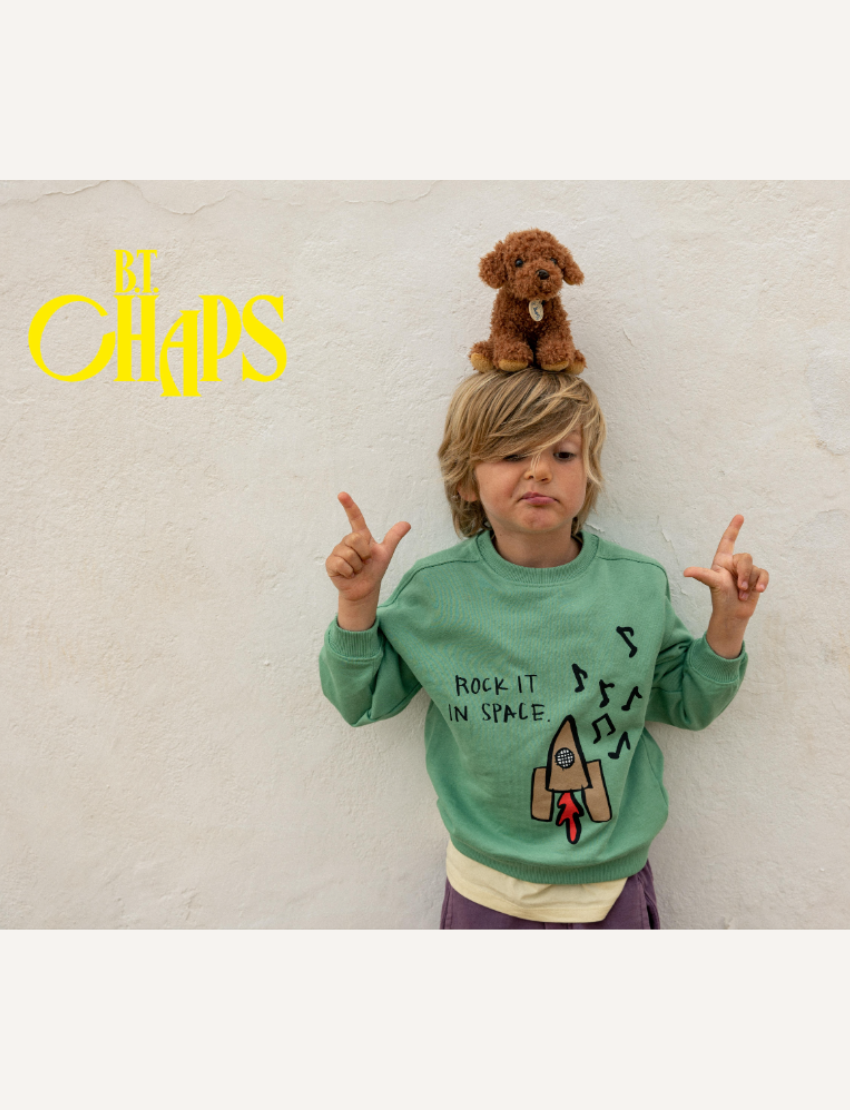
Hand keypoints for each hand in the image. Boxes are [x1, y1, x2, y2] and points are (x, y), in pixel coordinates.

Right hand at [326, 492, 409, 605]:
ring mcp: (337, 551)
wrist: (365, 589)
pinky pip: (341, 564)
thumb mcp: (385, 553)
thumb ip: (394, 537)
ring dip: (357, 566)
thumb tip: (407, 523)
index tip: (342, 494)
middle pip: (356, 539)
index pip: (355, 518)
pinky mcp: (331, 563)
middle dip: (364, 554)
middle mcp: (347, 541)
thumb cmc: (373, 570)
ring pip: (349, 553)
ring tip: (356, 570)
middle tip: (365, 562)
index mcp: (360, 536)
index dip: (349, 506)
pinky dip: (349, 572)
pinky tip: (348, 575)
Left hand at [683, 515, 768, 657]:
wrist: (732, 614)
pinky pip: (764, 574)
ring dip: (750, 581)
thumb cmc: (719, 598)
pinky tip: (758, 591)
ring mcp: (746, 571)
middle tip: (738, 587)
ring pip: (755, 567)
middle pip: (745, 557)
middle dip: (744, 573)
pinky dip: (762, 582)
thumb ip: (702, 574)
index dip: (733, 528)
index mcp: (722, 561)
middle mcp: (734, 563)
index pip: (728, 541)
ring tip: (742, 593)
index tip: (739, 516)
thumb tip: (686, 572)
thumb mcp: (712, 583)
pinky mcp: (756, 579)